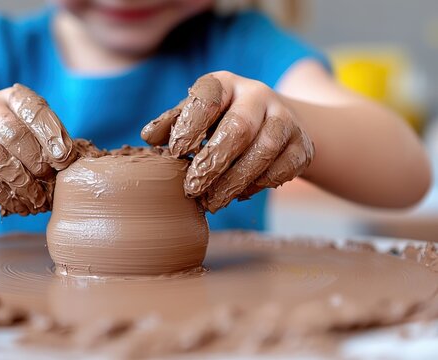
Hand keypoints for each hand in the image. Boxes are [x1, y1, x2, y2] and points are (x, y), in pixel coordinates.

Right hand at [0, 84, 76, 215]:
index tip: (65, 157)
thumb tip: (76, 162)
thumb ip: (51, 140)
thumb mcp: (32, 130)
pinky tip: (22, 205)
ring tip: (39, 198)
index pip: (32, 108)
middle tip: (50, 177)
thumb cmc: (13, 142)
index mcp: (12, 98)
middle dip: (36, 159)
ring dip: (23, 182)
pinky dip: (7, 196)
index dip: (50, 133)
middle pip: (11, 132)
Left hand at [141, 72, 313, 212]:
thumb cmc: (219, 119)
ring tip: (212, 203)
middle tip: (192, 189)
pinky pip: (284, 168)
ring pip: (264, 150)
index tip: (176, 152)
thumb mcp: (194, 115)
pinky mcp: (302, 144)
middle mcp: (257, 95)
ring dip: (235, 181)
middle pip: (239, 127)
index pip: (208, 98)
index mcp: (224, 84)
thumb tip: (149, 136)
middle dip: (213, 162)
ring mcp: (284, 118)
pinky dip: (260, 184)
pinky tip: (239, 195)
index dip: (191, 125)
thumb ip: (172, 124)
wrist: (272, 120)